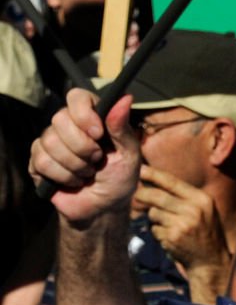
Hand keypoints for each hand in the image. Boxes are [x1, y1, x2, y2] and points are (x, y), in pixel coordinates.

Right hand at [29, 89, 139, 223]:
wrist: (102, 208)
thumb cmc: (120, 178)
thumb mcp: (129, 155)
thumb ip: (122, 128)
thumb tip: (125, 98)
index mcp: (92, 117)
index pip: (77, 96)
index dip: (83, 113)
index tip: (98, 133)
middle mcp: (68, 125)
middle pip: (60, 119)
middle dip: (83, 146)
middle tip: (97, 160)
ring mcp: (50, 142)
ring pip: (50, 142)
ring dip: (76, 165)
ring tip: (88, 173)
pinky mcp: (37, 161)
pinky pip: (42, 161)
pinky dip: (64, 176)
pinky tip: (73, 181)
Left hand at [134, 165, 230, 271]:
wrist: (210, 260)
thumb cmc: (204, 231)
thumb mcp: (202, 209)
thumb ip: (182, 196)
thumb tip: (152, 183)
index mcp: (201, 199)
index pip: (173, 182)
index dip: (153, 174)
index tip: (139, 169)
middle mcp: (193, 209)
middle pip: (157, 196)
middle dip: (142, 195)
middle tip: (136, 195)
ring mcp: (182, 224)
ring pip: (154, 213)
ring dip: (155, 219)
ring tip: (169, 225)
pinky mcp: (172, 237)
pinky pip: (154, 229)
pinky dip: (158, 233)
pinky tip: (170, 237)